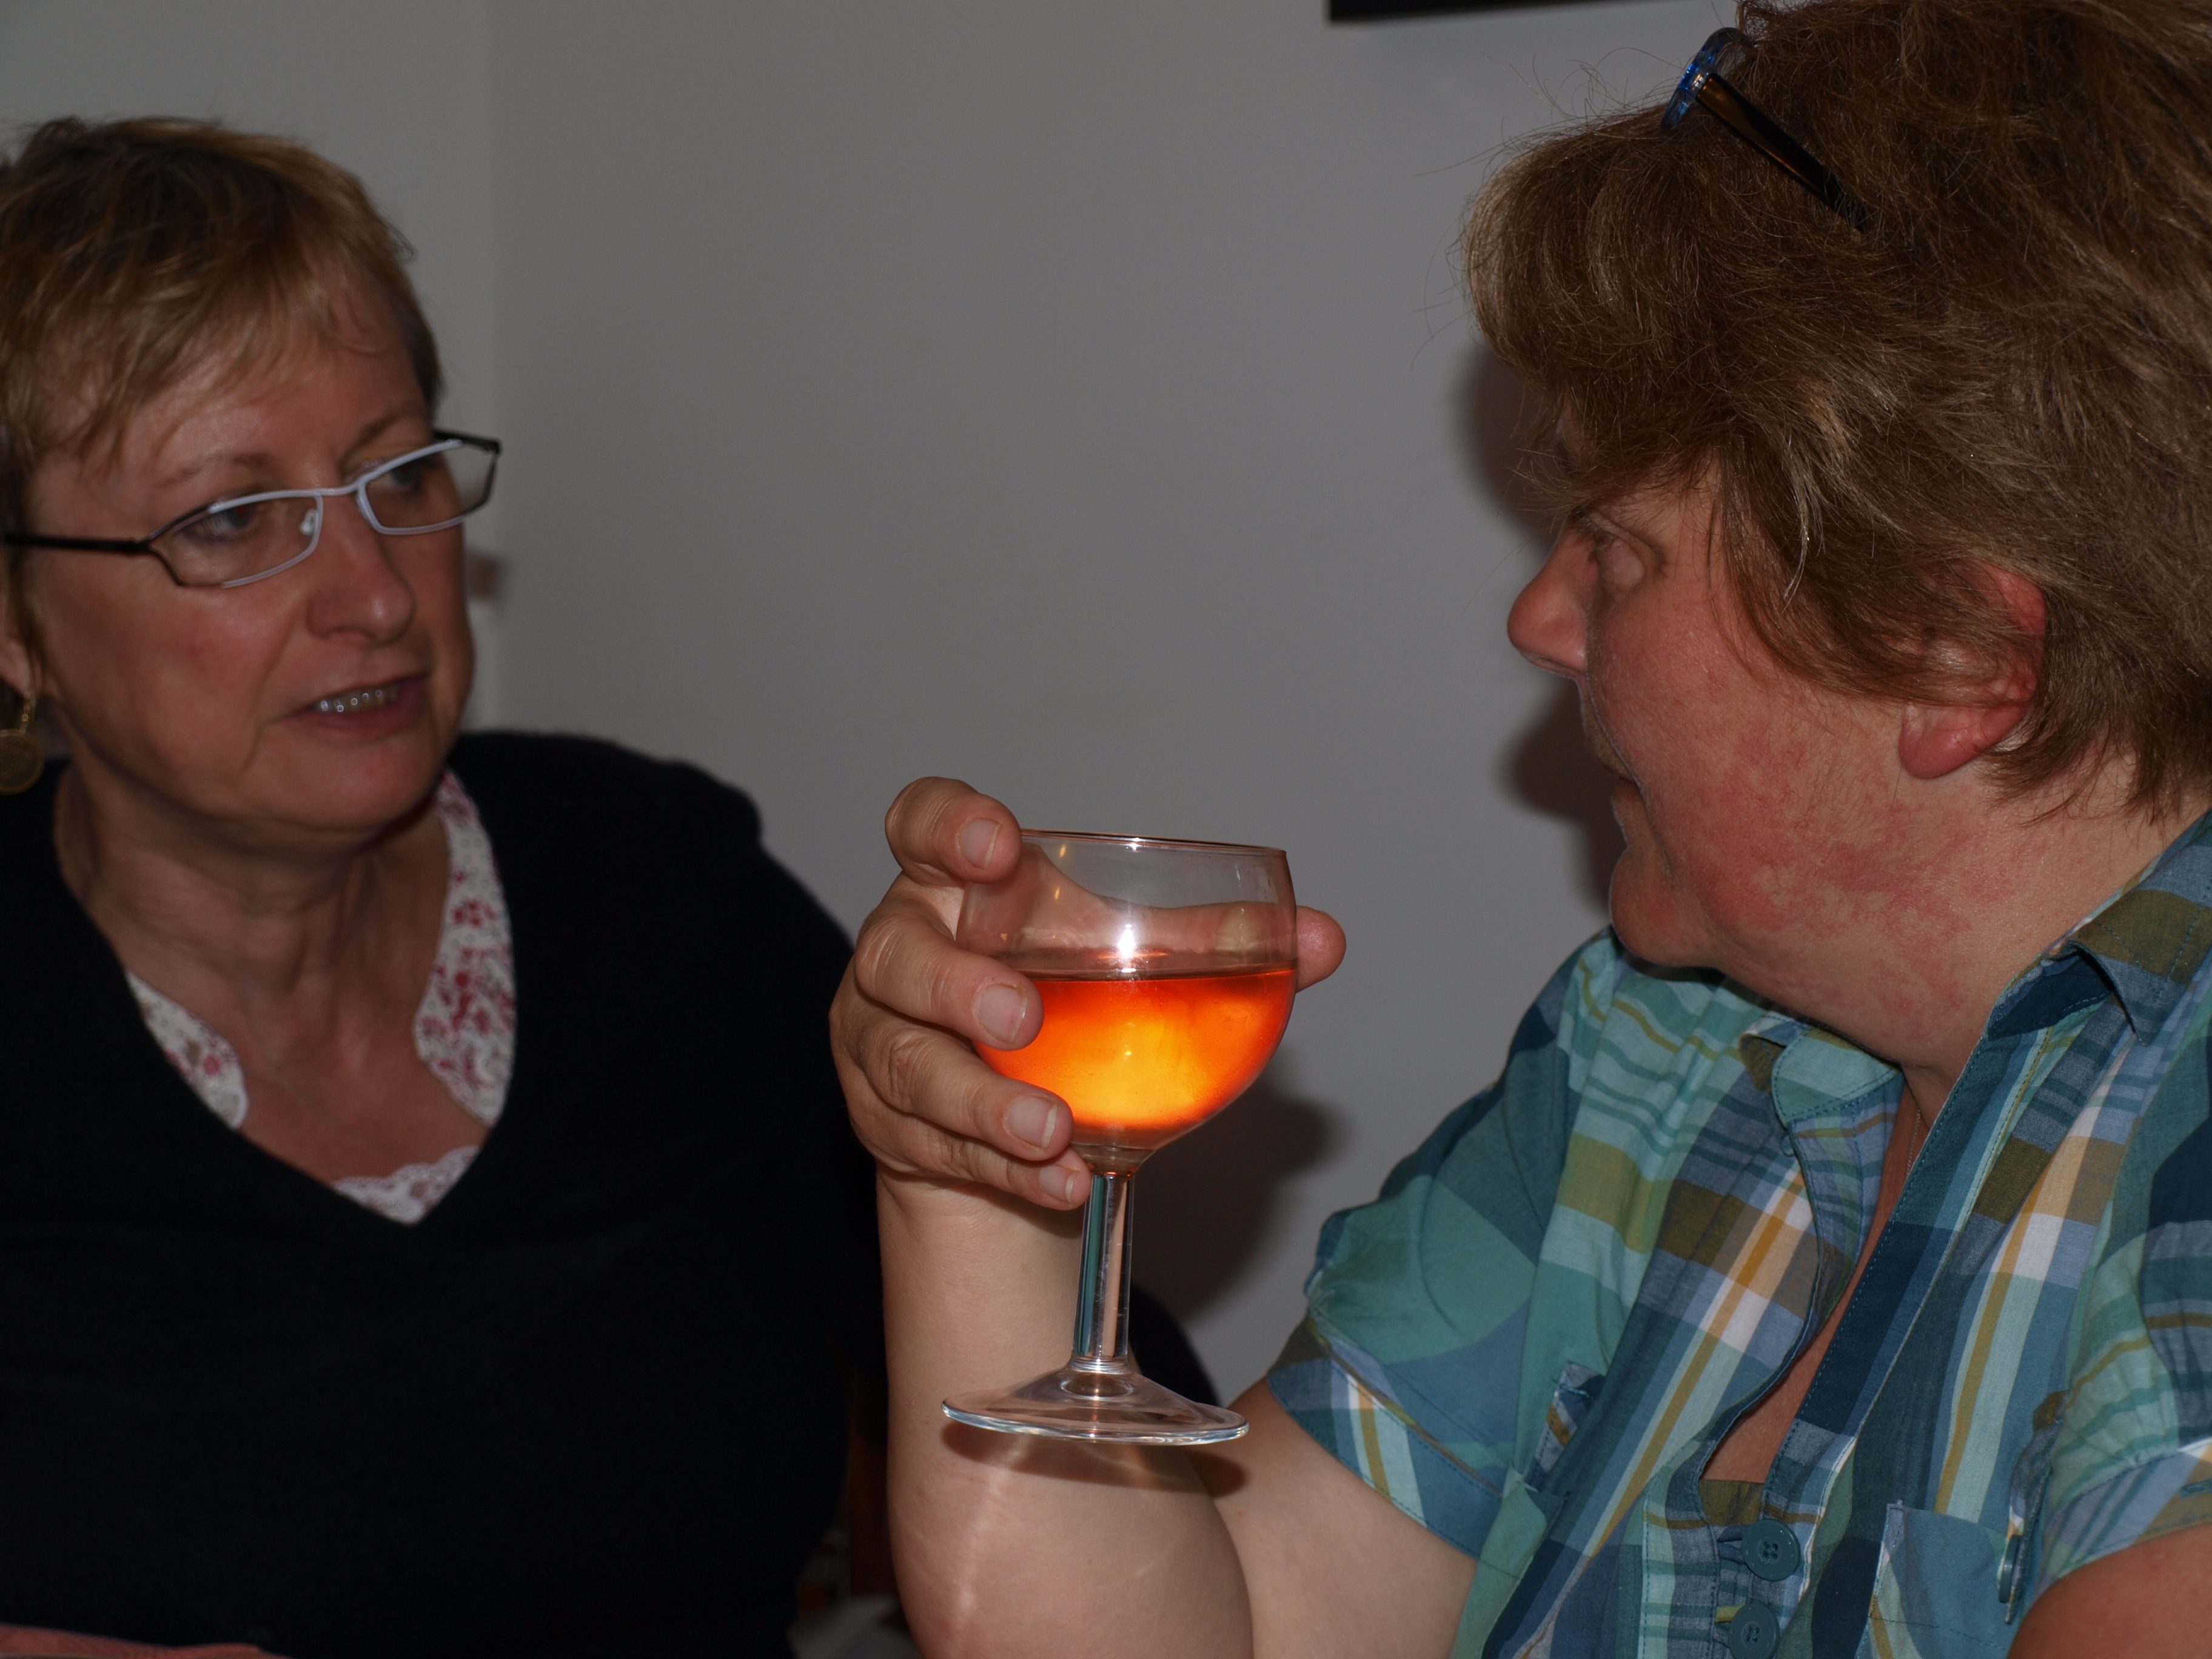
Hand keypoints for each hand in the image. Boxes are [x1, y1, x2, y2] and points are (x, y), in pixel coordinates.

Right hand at [832, 778, 1344, 1208]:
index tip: (996, 847)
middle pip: (899, 955)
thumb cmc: (1068, 1010)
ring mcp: (882, 1043)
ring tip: (1054, 1132)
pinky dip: (1004, 1167)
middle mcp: (904, 955)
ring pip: (909, 1065)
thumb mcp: (1126, 965)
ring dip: (986, 1104)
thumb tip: (1322, 940)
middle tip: (1024, 1020)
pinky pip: (938, 1145)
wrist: (1007, 1127)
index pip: (920, 824)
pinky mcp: (889, 1125)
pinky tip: (1065, 1179)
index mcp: (957, 889)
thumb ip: (1214, 947)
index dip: (946, 826)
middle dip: (959, 987)